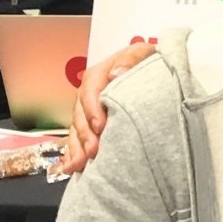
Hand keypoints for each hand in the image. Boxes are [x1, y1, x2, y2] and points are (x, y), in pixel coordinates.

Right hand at [57, 43, 156, 174]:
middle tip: (94, 151)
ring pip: (77, 129)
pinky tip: (71, 167)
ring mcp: (88, 110)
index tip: (100, 126)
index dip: (93, 109)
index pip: (90, 92)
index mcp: (97, 75)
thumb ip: (131, 60)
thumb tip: (116, 73)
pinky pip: (78, 139)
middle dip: (85, 135)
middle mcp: (88, 94)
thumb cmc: (145, 61)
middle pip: (80, 114)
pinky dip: (74, 153)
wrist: (150, 69)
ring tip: (78, 165)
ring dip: (77, 148)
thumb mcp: (141, 54)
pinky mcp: (92, 124)